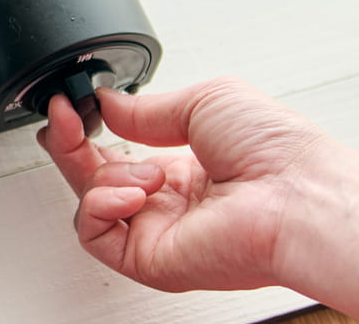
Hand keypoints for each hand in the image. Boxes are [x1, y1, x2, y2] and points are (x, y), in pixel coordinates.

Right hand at [37, 76, 358, 315]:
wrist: (297, 198)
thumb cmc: (276, 152)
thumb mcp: (204, 101)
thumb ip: (145, 107)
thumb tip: (106, 104)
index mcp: (183, 166)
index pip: (113, 147)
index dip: (85, 124)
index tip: (70, 103)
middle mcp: (166, 201)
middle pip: (91, 174)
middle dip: (70, 142)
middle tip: (63, 116)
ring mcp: (156, 230)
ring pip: (89, 202)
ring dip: (100, 174)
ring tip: (148, 171)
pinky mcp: (149, 259)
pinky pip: (94, 235)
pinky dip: (100, 206)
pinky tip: (134, 191)